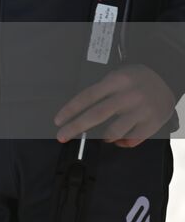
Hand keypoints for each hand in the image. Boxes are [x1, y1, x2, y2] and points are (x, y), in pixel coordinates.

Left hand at [54, 64, 176, 146]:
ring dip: (103, 137)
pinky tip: (119, 140)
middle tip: (62, 136)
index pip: (87, 96)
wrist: (164, 79)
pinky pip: (133, 140)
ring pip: (115, 131)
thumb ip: (101, 93)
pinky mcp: (153, 123)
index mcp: (115, 82)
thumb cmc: (134, 79)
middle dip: (76, 127)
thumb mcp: (115, 78)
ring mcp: (141, 111)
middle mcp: (127, 96)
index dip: (70, 110)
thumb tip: (80, 114)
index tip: (58, 121)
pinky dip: (123, 143)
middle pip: (97, 114)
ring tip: (101, 137)